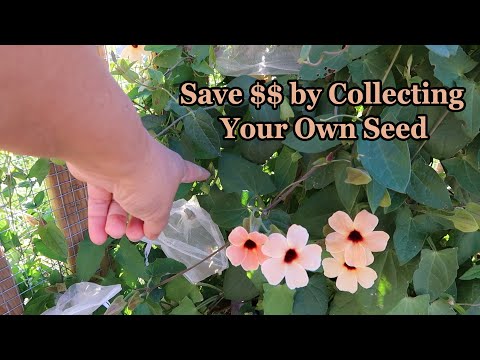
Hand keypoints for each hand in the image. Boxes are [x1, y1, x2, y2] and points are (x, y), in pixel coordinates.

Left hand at [67, 138, 209, 244]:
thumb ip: (156, 223)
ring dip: (116, 223)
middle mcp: (149, 171)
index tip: (206, 174)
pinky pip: (100, 202)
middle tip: (134, 234)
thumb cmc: (146, 181)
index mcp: (172, 171)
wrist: (111, 158)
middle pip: (146, 199)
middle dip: (139, 221)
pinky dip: (98, 220)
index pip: (190, 173)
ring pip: (120, 204)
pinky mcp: (99, 177)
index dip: (197, 175)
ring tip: (115, 232)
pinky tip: (98, 238)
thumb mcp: (159, 209)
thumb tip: (152, 231)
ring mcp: (123, 172)